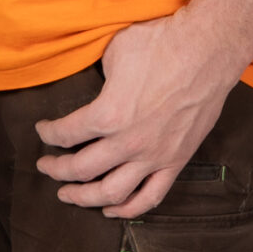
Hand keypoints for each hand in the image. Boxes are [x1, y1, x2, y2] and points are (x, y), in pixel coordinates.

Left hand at [33, 10, 240, 217]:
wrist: (209, 49)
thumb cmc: (161, 42)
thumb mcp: (114, 51)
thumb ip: (99, 76)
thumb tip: (95, 84)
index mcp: (107, 114)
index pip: (65, 133)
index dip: (48, 133)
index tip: (43, 130)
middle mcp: (127, 142)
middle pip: (80, 169)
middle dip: (57, 170)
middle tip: (46, 166)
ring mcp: (153, 156)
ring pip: (111, 193)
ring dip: (84, 198)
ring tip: (69, 195)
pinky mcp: (176, 161)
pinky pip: (150, 196)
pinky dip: (128, 209)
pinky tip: (112, 209)